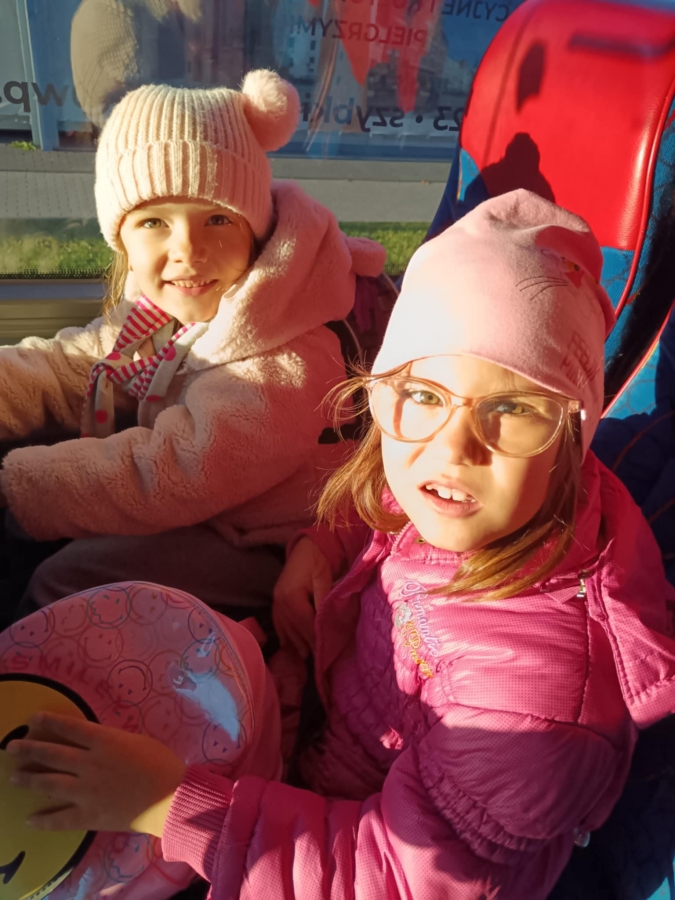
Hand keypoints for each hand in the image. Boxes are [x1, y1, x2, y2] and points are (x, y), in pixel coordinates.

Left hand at [7, 713, 185, 834]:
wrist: (172, 796)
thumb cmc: (160, 763)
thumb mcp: (135, 741)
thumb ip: (110, 742)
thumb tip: (93, 743)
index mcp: (104, 741)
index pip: (69, 728)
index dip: (49, 722)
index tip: (32, 719)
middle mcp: (90, 764)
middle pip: (52, 755)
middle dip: (29, 750)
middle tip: (11, 748)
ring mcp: (87, 791)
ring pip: (50, 784)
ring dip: (30, 780)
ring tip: (14, 778)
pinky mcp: (90, 815)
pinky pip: (61, 819)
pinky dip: (44, 820)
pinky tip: (31, 819)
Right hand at [272, 537, 331, 657]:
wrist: (306, 546)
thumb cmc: (318, 560)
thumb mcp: (324, 579)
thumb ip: (323, 602)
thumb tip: (324, 624)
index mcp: (291, 596)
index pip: (305, 624)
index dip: (314, 639)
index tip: (323, 653)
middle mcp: (280, 600)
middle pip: (294, 628)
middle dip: (306, 643)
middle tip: (317, 660)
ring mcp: (276, 600)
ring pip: (285, 627)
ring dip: (294, 642)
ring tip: (304, 656)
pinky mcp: (276, 598)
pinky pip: (279, 620)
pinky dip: (284, 633)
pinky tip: (289, 644)